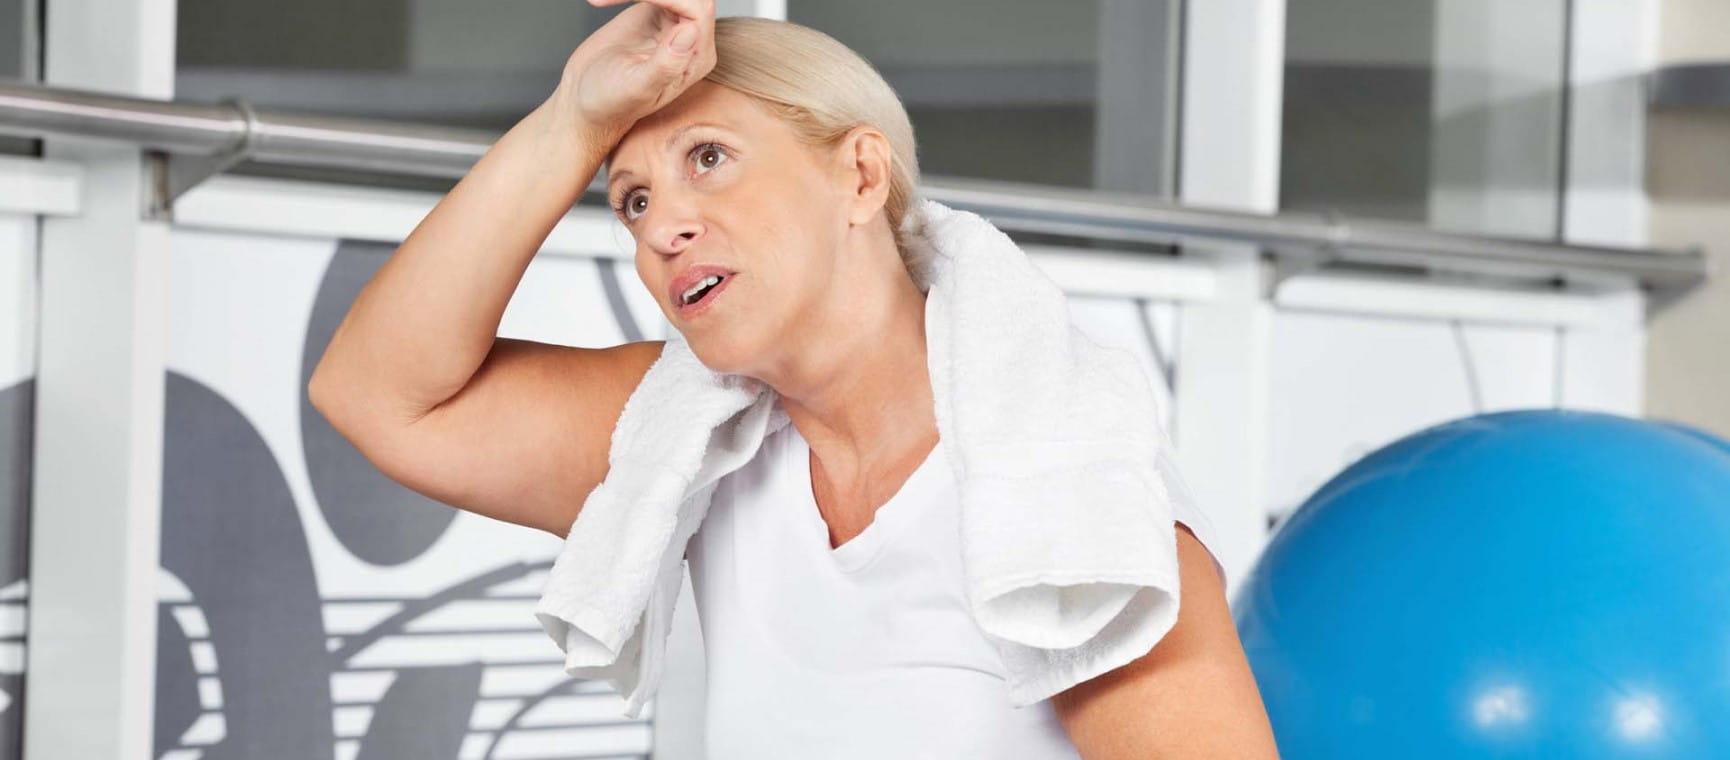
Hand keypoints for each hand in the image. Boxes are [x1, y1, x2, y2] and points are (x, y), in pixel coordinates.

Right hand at [557, 0, 717, 139]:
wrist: (585, 99)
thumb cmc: (611, 102)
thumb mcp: (637, 88)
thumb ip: (666, 65)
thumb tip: (691, 32)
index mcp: (696, 59)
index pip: (697, 12)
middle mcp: (691, 40)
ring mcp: (672, 24)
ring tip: (602, 0)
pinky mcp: (653, 12)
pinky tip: (600, 1)